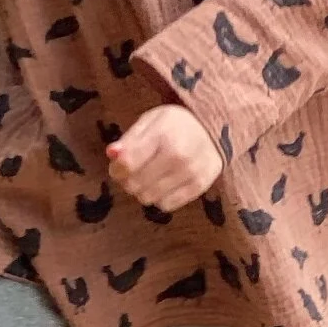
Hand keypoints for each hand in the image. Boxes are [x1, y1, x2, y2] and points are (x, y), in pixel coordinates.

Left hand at [106, 107, 222, 212]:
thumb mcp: (151, 121)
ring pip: (148, 198)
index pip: (127, 164)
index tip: (119, 165)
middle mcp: (179, 156)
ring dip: (143, 190)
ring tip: (150, 177)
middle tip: (134, 171)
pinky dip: (161, 197)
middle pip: (135, 184)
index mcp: (163, 135)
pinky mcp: (200, 186)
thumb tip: (112, 154)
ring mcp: (191, 173)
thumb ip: (130, 139)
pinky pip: (166, 205)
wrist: (215, 129)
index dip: (117, 168)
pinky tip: (165, 184)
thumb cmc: (177, 124)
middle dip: (128, 180)